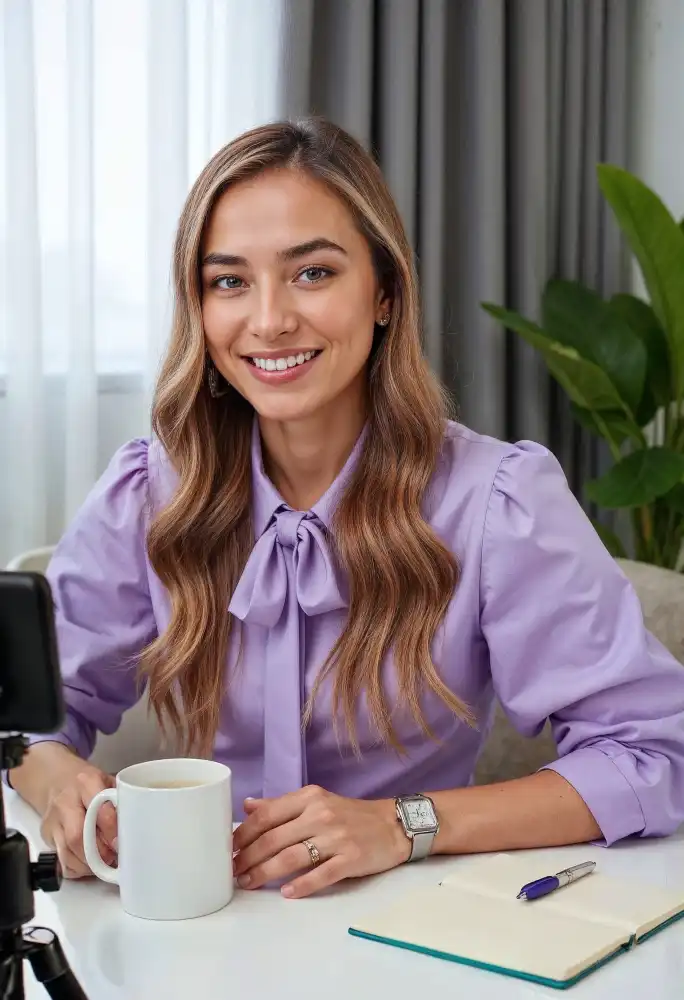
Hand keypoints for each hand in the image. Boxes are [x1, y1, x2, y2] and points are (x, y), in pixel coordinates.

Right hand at [41, 765, 116, 878]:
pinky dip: (78, 869)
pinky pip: (62, 862)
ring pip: (67, 853)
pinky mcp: (47, 837)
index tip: (121, 843)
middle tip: (113, 858)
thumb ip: (120, 801)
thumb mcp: (109, 782)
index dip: (111, 831)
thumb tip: (133, 829)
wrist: (59, 782)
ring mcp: (53, 821)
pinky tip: (90, 864)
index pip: (98, 811)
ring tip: (104, 863)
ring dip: (89, 865)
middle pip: (77, 836)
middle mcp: (65, 802)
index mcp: (86, 783)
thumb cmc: (91, 785)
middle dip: (98, 853)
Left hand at [232, 785, 409, 898]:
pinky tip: (286, 893)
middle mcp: (320, 814)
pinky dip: (301, 885)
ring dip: (265, 873)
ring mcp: (336, 837)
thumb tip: (247, 806)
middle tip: (233, 872)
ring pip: (291, 857)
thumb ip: (282, 805)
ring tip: (248, 883)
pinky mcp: (351, 859)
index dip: (243, 834)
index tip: (229, 849)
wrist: (393, 825)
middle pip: (274, 838)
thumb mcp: (317, 801)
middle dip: (248, 857)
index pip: (267, 815)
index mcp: (309, 798)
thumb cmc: (350, 815)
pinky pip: (321, 874)